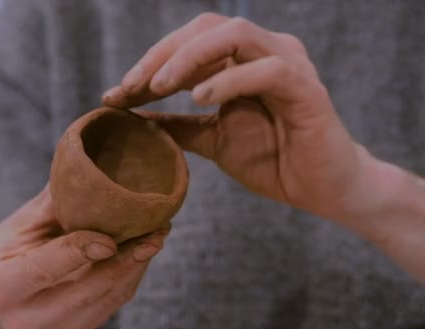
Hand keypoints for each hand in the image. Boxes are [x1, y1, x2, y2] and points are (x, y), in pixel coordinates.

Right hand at [0, 185, 168, 328]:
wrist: (1, 304)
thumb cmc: (8, 255)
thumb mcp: (18, 226)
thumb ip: (54, 204)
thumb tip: (91, 163)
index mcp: (1, 287)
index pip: (44, 268)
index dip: (78, 252)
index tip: (110, 238)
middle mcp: (24, 319)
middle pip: (86, 289)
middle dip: (125, 258)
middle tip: (155, 228)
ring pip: (106, 298)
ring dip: (136, 266)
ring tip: (157, 235)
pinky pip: (113, 304)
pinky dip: (131, 276)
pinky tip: (143, 252)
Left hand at [102, 13, 378, 220]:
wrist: (322, 190)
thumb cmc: (272, 159)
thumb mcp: (211, 140)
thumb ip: (177, 124)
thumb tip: (132, 116)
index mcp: (241, 60)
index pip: (188, 43)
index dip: (149, 63)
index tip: (117, 94)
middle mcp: (264, 51)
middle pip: (205, 28)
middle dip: (161, 54)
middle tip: (130, 86)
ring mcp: (288, 64)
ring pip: (235, 35)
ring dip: (189, 58)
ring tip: (158, 87)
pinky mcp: (307, 89)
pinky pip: (268, 69)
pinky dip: (229, 80)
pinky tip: (200, 99)